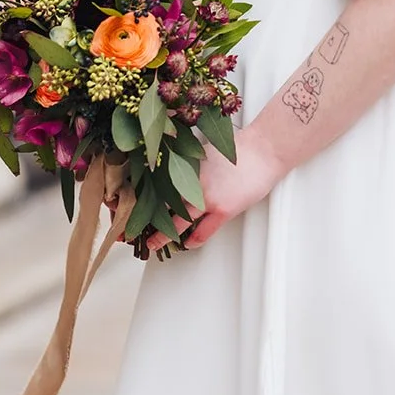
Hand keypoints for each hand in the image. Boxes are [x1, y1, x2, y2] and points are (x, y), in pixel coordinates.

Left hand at [144, 127, 282, 252]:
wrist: (263, 150)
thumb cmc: (239, 149)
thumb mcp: (205, 153)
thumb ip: (189, 166)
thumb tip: (178, 177)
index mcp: (185, 166)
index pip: (156, 186)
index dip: (142, 199)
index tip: (132, 207)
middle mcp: (191, 181)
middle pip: (161, 205)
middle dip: (147, 219)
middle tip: (133, 231)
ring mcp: (206, 197)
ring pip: (177, 222)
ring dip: (163, 235)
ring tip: (153, 244)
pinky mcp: (222, 209)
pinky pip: (202, 232)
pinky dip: (192, 241)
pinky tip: (187, 244)